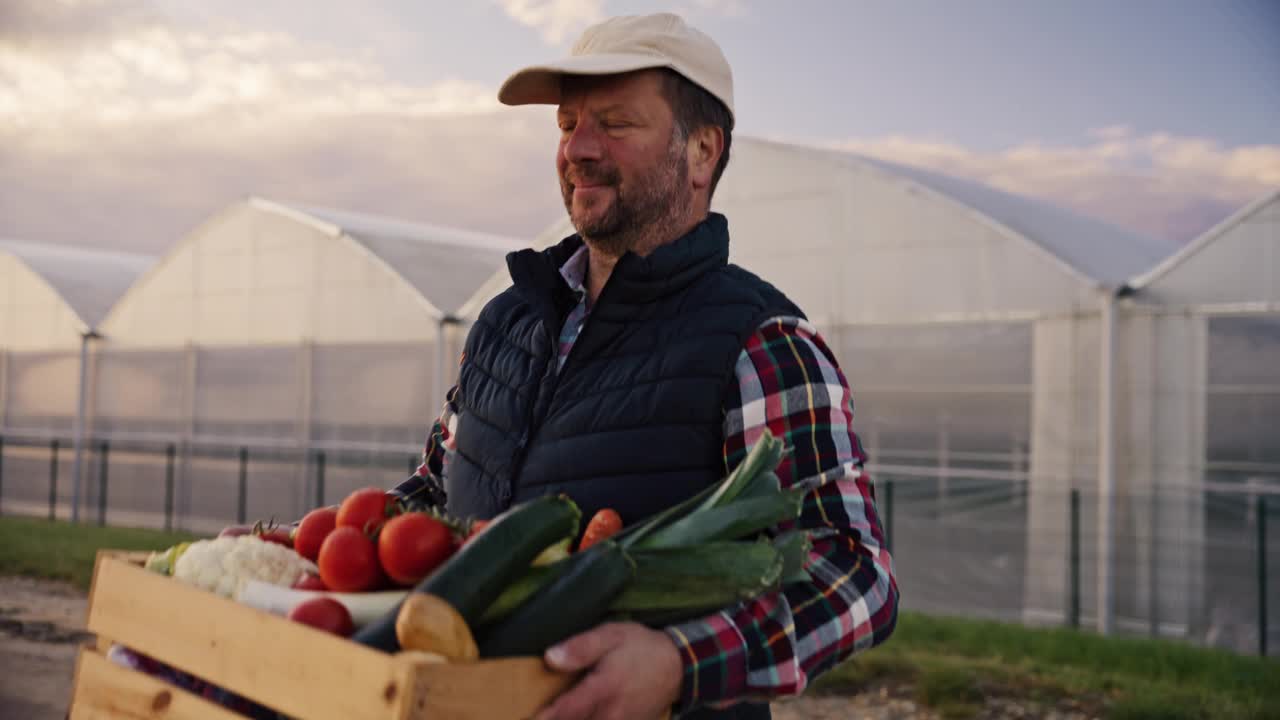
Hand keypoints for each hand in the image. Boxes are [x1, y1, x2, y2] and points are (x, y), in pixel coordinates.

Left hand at [534, 622, 682, 719]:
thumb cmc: (640, 647)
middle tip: (525, 716)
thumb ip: (580, 647)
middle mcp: (610, 714)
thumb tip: (549, 658)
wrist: (678, 666)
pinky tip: (576, 716)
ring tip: (550, 715)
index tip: (525, 719)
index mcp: (602, 688)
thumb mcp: (611, 635)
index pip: (565, 712)